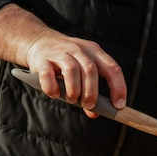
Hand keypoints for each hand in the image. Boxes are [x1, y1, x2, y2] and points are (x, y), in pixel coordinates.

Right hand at [0, 4, 126, 115]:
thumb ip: (89, 90)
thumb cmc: (65, 62)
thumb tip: (94, 113)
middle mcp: (79, 49)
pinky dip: (52, 88)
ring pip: (71, 71)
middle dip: (92, 92)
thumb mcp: (81, 71)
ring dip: (74, 91)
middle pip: (90, 70)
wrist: (38, 42)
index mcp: (94, 52)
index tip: (119, 105)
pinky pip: (48, 75)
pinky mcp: (42, 59)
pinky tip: (54, 94)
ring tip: (72, 100)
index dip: (118, 88)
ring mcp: (60, 52)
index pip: (112, 68)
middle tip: (89, 106)